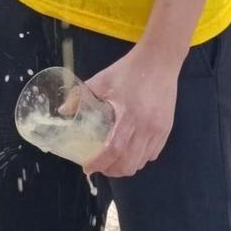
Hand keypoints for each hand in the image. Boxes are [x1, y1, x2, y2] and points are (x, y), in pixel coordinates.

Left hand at [80, 45, 179, 177]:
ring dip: (127, 165)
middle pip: (129, 163)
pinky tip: (132, 151)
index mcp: (129, 115)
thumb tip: (63, 111)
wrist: (160, 60)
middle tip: (100, 166)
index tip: (87, 167)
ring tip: (115, 161)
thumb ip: (81, 96)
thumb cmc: (129, 70)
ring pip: (142, 161)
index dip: (100, 163)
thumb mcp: (102, 80)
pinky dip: (141, 158)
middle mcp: (146, 127)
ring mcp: (159, 129)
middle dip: (112, 170)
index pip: (113, 149)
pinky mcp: (167, 128)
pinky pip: (154, 153)